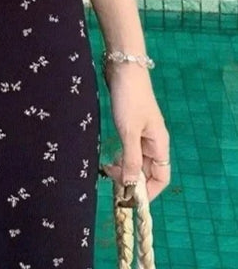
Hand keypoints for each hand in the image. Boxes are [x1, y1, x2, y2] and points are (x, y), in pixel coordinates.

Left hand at [101, 64, 170, 203]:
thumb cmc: (129, 99)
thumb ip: (130, 159)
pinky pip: (128, 149)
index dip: (148, 192)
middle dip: (132, 181)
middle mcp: (153, 142)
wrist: (123, 69)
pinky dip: (120, 157)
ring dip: (124, 169)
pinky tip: (108, 160)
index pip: (161, 178)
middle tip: (111, 184)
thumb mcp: (129, 132)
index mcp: (159, 145)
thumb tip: (131, 185)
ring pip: (135, 161)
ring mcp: (142, 134)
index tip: (130, 199)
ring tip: (107, 172)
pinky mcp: (130, 126)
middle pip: (147, 171)